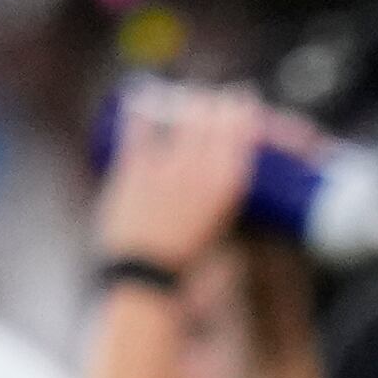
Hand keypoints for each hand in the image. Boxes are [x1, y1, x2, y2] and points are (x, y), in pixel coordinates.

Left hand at [93, 83, 268, 275]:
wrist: (147, 278)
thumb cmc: (190, 261)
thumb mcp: (223, 227)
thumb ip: (225, 198)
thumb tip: (226, 172)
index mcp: (229, 183)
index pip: (243, 126)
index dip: (244, 108)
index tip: (244, 101)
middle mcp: (200, 167)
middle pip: (213, 114)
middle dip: (217, 101)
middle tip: (217, 101)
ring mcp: (165, 164)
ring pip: (182, 115)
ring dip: (187, 102)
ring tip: (189, 99)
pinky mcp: (133, 168)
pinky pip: (138, 126)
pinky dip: (139, 111)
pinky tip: (142, 100)